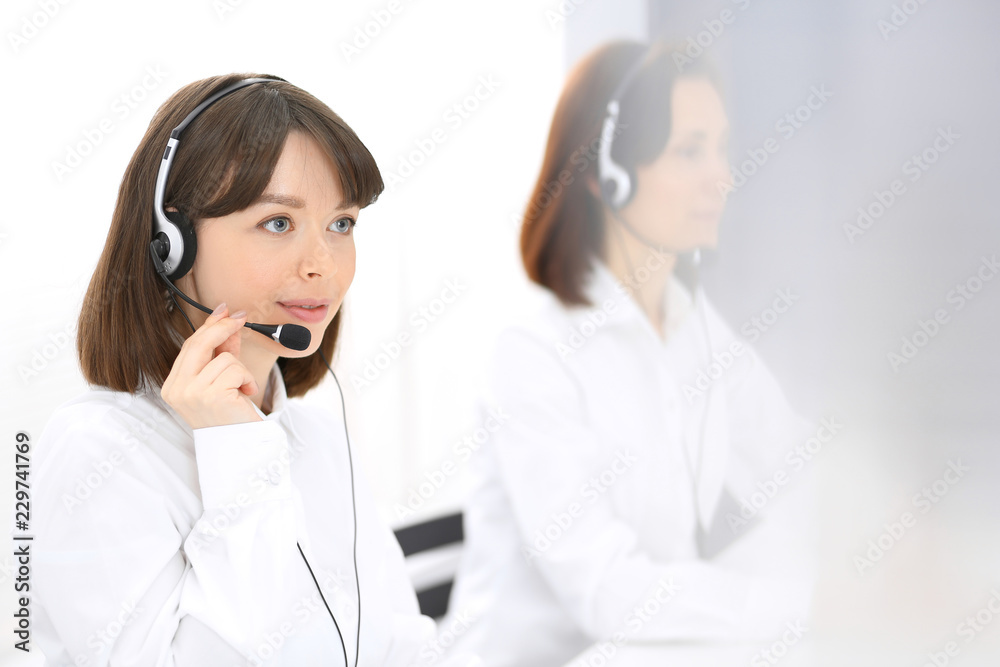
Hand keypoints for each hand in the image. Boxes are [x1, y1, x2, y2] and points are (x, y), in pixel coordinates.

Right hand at [161, 303, 262, 429]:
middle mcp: (177, 389)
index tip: (224, 310)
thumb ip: (222, 350)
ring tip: (242, 388)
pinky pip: (236, 369)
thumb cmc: (230, 413)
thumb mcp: (222, 378)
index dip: (209, 326)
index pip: (190, 346)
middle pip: (199, 344)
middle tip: (242, 318)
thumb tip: (227, 318)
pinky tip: (246, 393)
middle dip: (223, 327)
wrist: (239, 444)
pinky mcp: (211, 396)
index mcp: (173, 386)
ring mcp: (192, 393)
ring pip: (224, 358)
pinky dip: (248, 378)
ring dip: (241, 369)